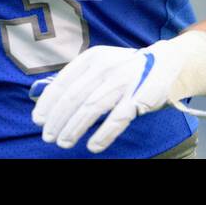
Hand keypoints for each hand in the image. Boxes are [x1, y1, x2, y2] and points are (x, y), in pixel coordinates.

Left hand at [29, 31, 205, 152]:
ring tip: (63, 142)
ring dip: (74, 128)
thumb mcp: (100, 64)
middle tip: (48, 136)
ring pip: (91, 108)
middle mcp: (105, 67)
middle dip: (57, 120)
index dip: (48, 103)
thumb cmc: (126, 68)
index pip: (63, 82)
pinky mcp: (139, 98)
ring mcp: (123, 82)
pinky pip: (117, 119)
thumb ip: (76, 79)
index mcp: (92, 58)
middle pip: (73, 98)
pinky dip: (103, 134)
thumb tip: (44, 97)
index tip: (38, 119)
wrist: (167, 62)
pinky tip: (92, 146)